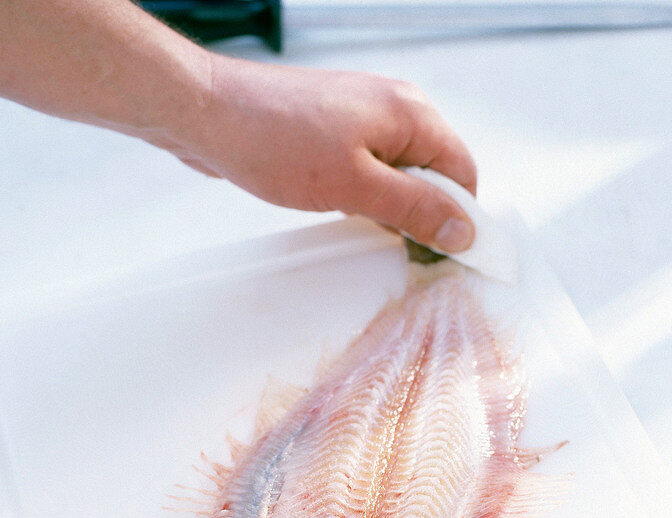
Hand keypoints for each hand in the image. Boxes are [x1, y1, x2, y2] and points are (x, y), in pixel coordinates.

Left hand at [162, 57, 477, 253]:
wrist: (209, 115)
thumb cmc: (273, 141)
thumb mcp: (354, 186)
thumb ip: (414, 208)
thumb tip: (461, 229)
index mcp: (410, 112)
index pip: (463, 171)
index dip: (460, 218)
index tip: (447, 257)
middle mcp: (394, 107)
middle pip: (436, 172)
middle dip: (425, 214)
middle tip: (401, 249)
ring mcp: (364, 116)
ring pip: (402, 173)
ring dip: (392, 207)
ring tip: (362, 223)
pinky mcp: (337, 129)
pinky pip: (372, 169)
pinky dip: (368, 195)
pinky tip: (345, 209)